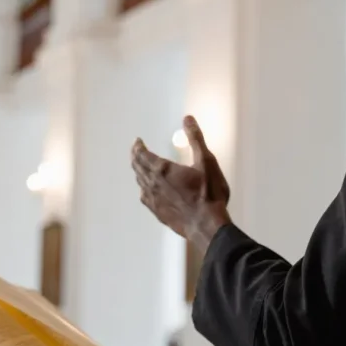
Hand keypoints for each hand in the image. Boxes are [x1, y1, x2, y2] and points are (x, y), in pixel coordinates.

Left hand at [131, 116, 230, 252]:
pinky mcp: (159, 213)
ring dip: (139, 172)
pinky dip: (144, 189)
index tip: (137, 141)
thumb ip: (195, 139)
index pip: (142, 154)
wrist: (208, 226)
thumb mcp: (207, 162)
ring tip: (140, 167)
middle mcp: (153, 184)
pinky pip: (145, 197)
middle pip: (137, 168)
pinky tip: (147, 191)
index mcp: (163, 169)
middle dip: (136, 157)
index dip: (138, 146)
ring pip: (140, 183)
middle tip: (136, 151)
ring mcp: (154, 201)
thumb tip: (187, 119)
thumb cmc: (209, 194)